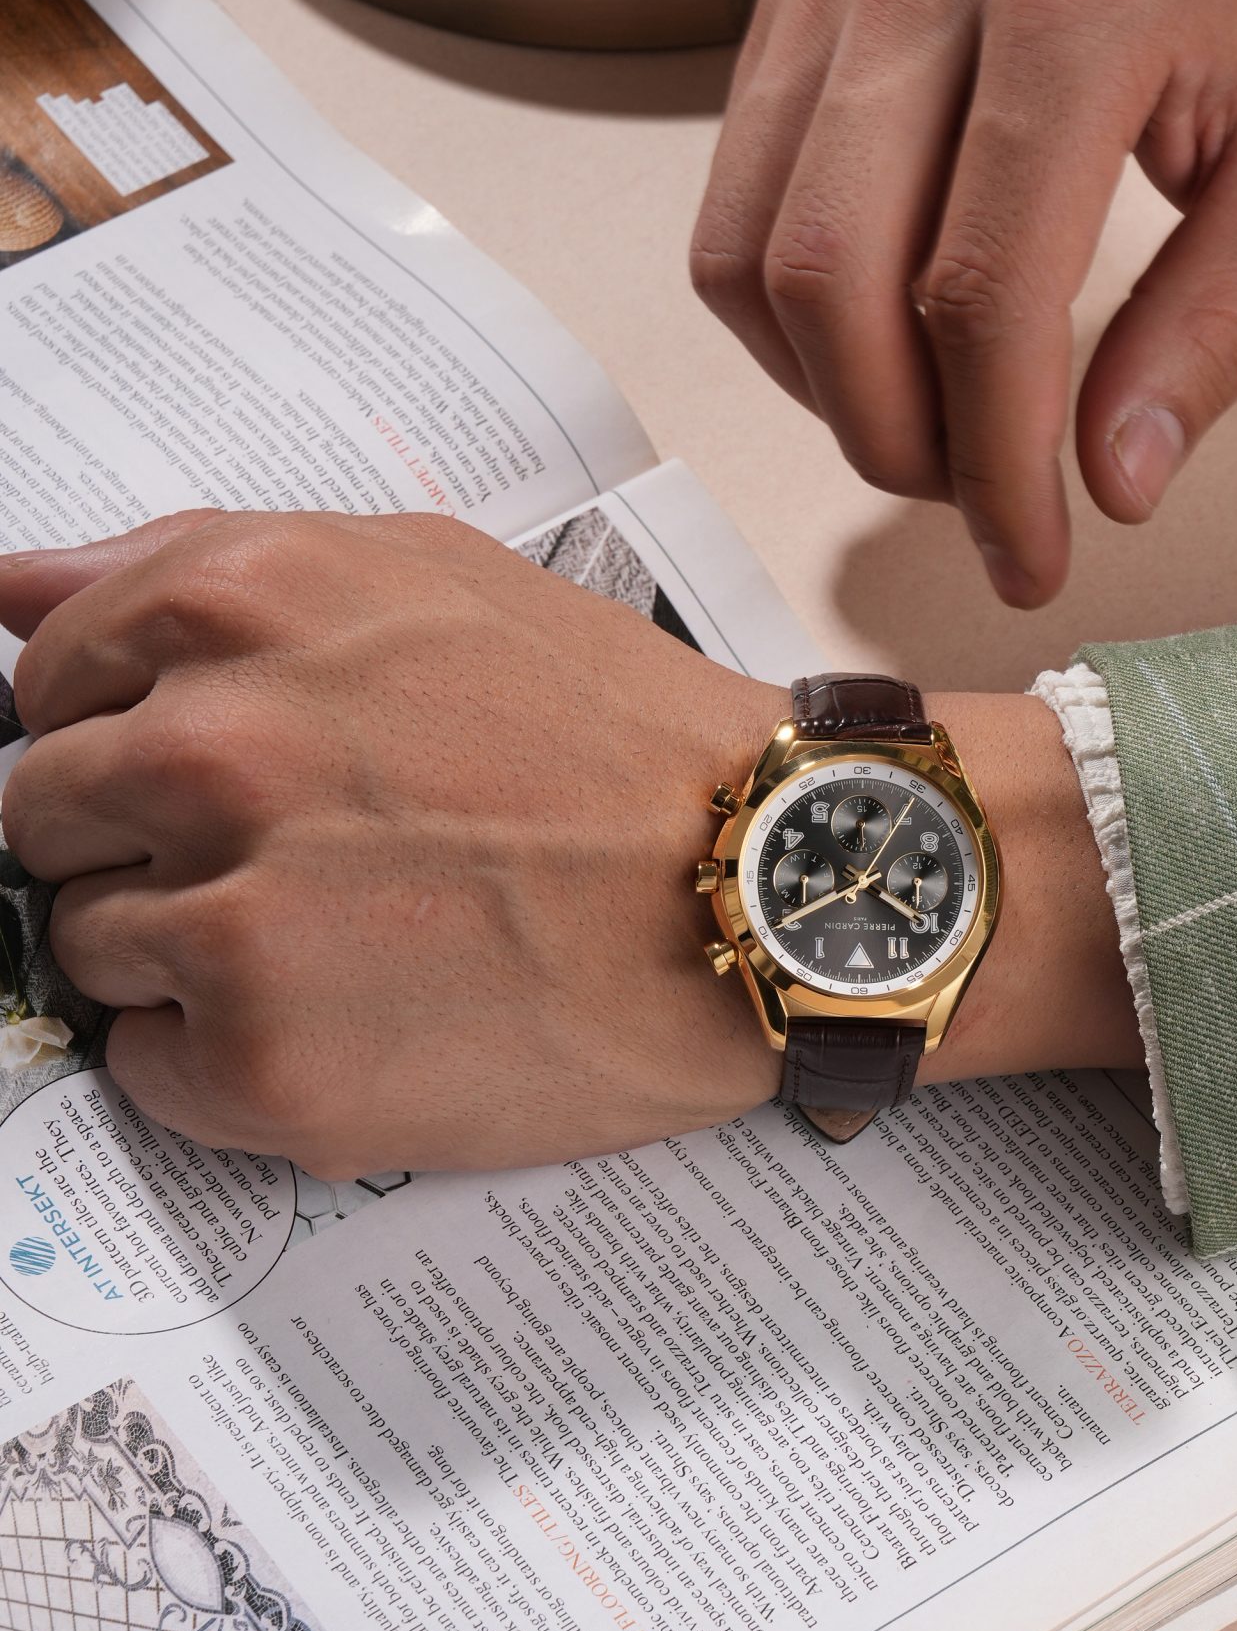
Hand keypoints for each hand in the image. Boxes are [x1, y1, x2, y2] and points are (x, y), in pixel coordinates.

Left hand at [0, 515, 1137, 1173]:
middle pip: (38, 818)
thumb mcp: (426, 572)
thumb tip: (4, 583)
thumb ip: (199, 560)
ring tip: (348, 944)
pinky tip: (355, 1020)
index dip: (127, 724)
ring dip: (186, 956)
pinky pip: (144, 1071)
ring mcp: (230, 915)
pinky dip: (224, 1061)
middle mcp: (210, 749)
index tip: (224, 765)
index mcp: (239, 601)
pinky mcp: (264, 1066)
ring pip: (86, 950)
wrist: (766, 885)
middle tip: (299, 863)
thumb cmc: (613, 733)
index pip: (44, 677)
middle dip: (139, 841)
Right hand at [690, 0, 1236, 606]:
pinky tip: (878, 348)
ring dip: (826, 390)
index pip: (983, 292)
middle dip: (893, 439)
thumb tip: (1110, 486)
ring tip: (930, 433)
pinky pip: (733, 200)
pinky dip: (787, 313)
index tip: (1031, 554)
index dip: (993, 463)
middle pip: (831, 276)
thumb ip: (1215, 332)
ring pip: (752, 251)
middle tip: (973, 503)